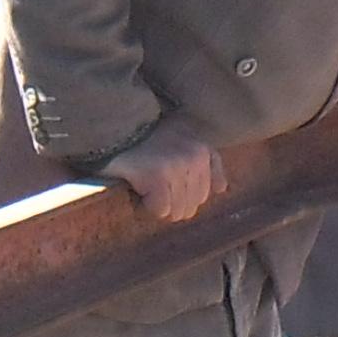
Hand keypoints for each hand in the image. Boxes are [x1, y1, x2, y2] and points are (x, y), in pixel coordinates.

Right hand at [102, 115, 224, 222]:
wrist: (114, 125)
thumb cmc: (146, 137)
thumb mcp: (182, 138)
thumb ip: (206, 161)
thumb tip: (222, 189)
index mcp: (203, 149)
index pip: (207, 192)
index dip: (184, 194)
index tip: (166, 183)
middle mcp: (195, 157)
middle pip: (192, 205)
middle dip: (171, 201)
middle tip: (153, 184)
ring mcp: (178, 166)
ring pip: (178, 210)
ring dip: (159, 205)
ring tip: (146, 184)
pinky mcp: (158, 177)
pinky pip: (161, 210)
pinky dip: (147, 205)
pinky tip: (139, 187)